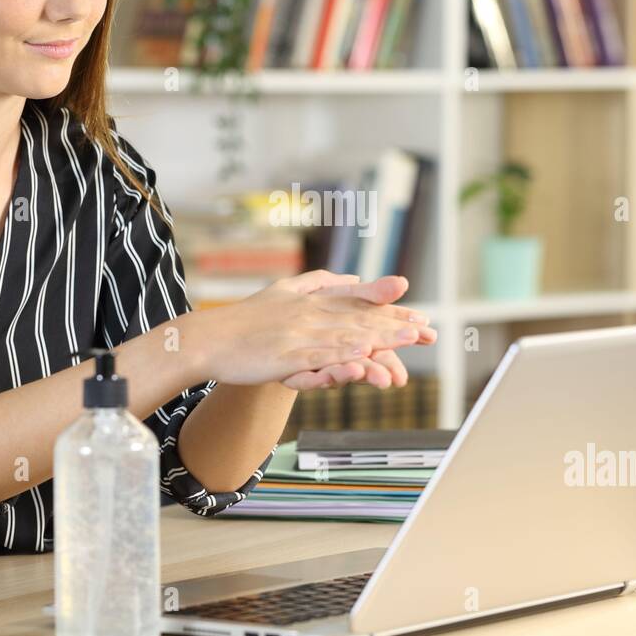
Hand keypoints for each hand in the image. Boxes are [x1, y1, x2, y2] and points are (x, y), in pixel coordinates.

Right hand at [185, 270, 435, 387]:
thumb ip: (321, 283)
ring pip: (345, 336)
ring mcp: (298, 334)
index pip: (359, 305)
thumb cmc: (247, 320)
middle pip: (359, 320)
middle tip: (427, 331)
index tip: (420, 318)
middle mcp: (309, 313)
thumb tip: (353, 279)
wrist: (209, 338)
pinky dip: (342, 355)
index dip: (391, 312)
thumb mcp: (286, 292)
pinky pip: (318, 356)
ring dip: (378, 338)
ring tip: (406, 340)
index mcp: (312, 299)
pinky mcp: (285, 355)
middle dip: (396, 326)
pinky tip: (362, 356)